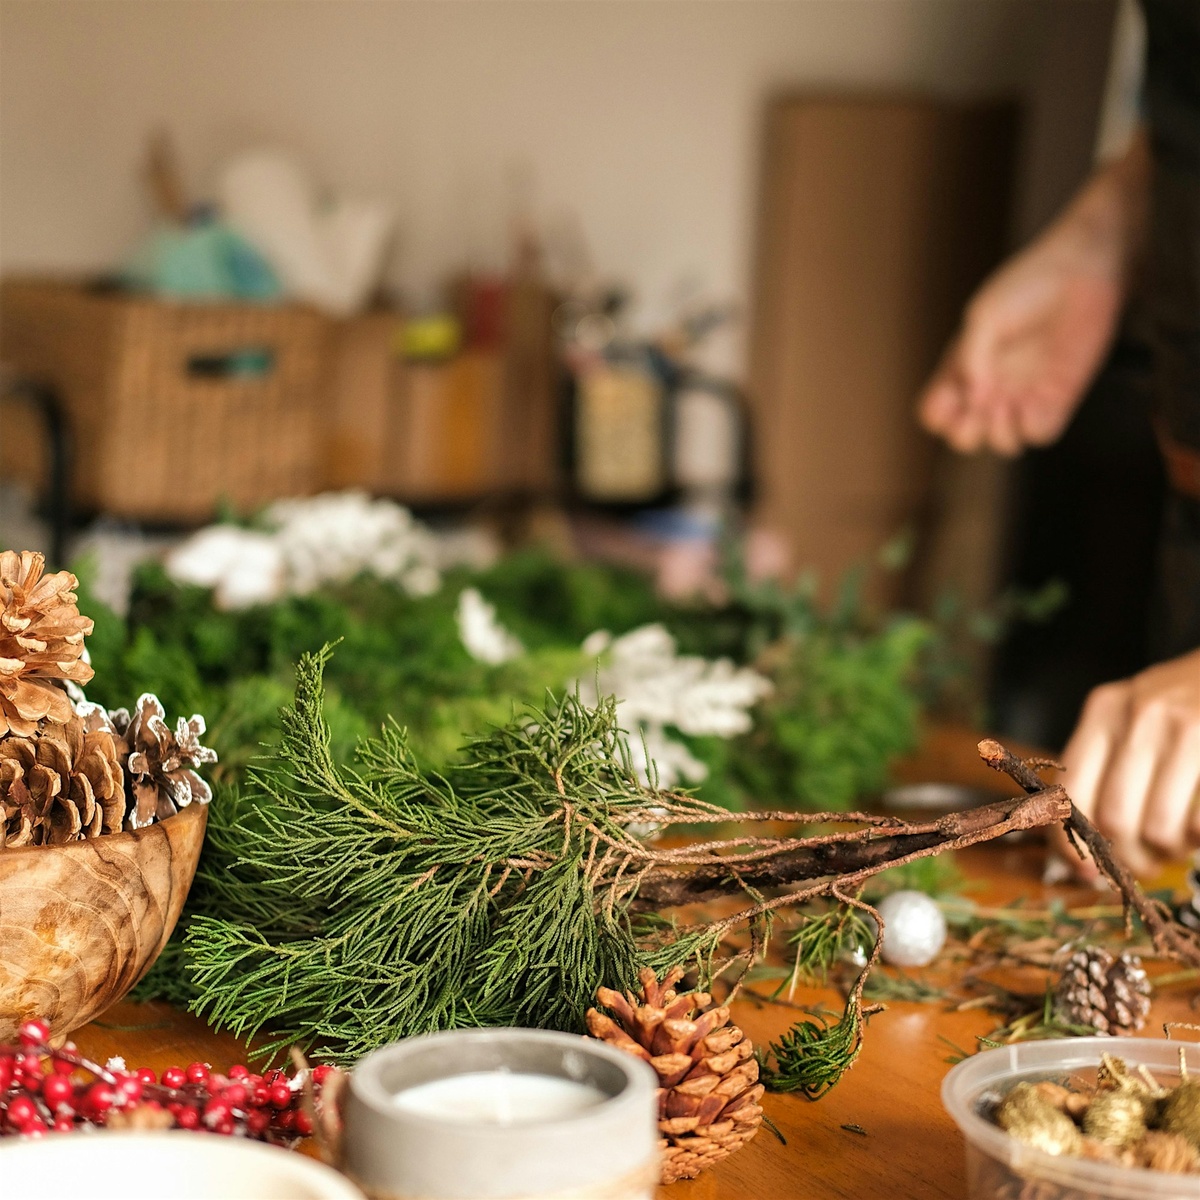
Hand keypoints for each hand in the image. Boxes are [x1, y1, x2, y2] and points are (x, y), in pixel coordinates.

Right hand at [918, 234, 1122, 455]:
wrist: (1082, 271)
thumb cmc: (1027, 285)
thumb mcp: (985, 315)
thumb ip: (971, 356)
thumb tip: (975, 398)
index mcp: (964, 367)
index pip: (936, 412)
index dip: (939, 416)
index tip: (954, 394)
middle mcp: (991, 386)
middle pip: (964, 436)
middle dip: (966, 434)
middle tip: (980, 409)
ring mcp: (1024, 394)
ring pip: (1001, 443)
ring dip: (999, 435)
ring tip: (1008, 405)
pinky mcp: (1058, 396)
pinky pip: (1040, 433)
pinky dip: (1032, 428)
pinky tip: (1035, 403)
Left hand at [1054, 648, 1199, 877]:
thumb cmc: (1190, 704)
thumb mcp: (1137, 717)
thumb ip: (1106, 766)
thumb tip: (1075, 848)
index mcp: (1105, 709)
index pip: (1070, 788)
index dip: (1072, 842)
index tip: (1086, 872)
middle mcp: (1139, 713)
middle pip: (1114, 818)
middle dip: (1132, 856)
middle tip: (1150, 860)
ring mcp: (1186, 725)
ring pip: (1159, 827)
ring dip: (1171, 850)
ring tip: (1182, 841)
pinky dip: (1199, 839)